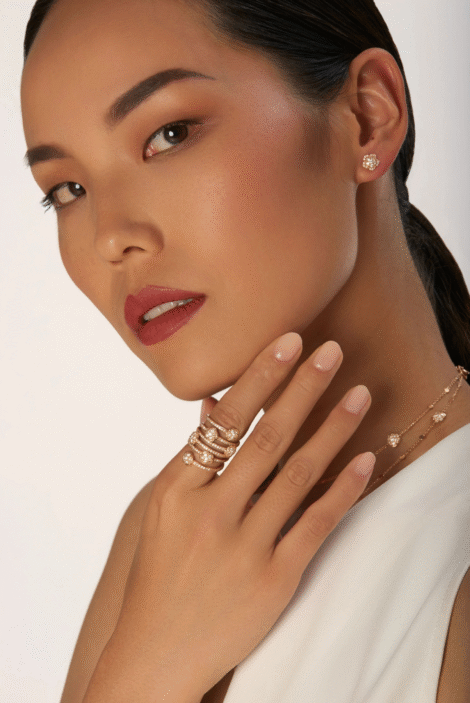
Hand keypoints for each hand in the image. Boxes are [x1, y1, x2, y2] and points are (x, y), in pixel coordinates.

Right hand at [87, 333, 373, 701]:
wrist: (156, 652)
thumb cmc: (158, 574)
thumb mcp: (161, 512)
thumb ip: (190, 459)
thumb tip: (213, 405)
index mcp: (175, 490)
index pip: (224, 422)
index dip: (260, 377)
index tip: (289, 341)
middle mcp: (209, 513)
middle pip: (266, 438)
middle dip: (302, 388)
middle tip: (332, 349)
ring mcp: (243, 548)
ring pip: (298, 475)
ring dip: (333, 429)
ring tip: (358, 393)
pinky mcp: (273, 581)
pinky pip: (316, 525)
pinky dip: (344, 490)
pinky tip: (366, 459)